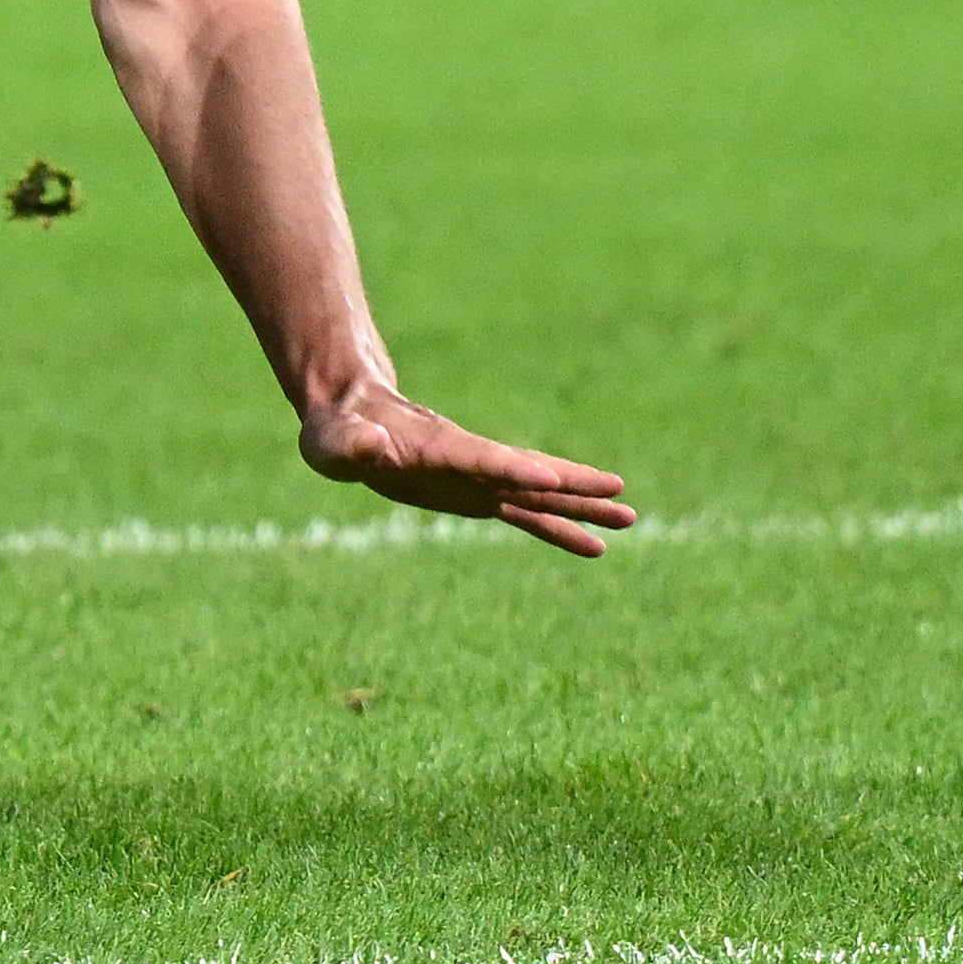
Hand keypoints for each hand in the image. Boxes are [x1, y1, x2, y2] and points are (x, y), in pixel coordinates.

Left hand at [297, 378, 634, 558]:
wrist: (352, 417)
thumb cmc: (337, 431)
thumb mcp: (332, 442)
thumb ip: (351, 445)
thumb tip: (367, 445)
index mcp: (436, 446)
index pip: (479, 457)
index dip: (510, 467)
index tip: (549, 476)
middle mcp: (468, 460)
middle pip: (527, 471)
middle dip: (570, 482)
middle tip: (618, 491)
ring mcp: (478, 478)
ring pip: (538, 493)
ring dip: (580, 505)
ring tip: (630, 517)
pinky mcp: (478, 495)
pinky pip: (525, 514)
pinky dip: (558, 529)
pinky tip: (594, 546)